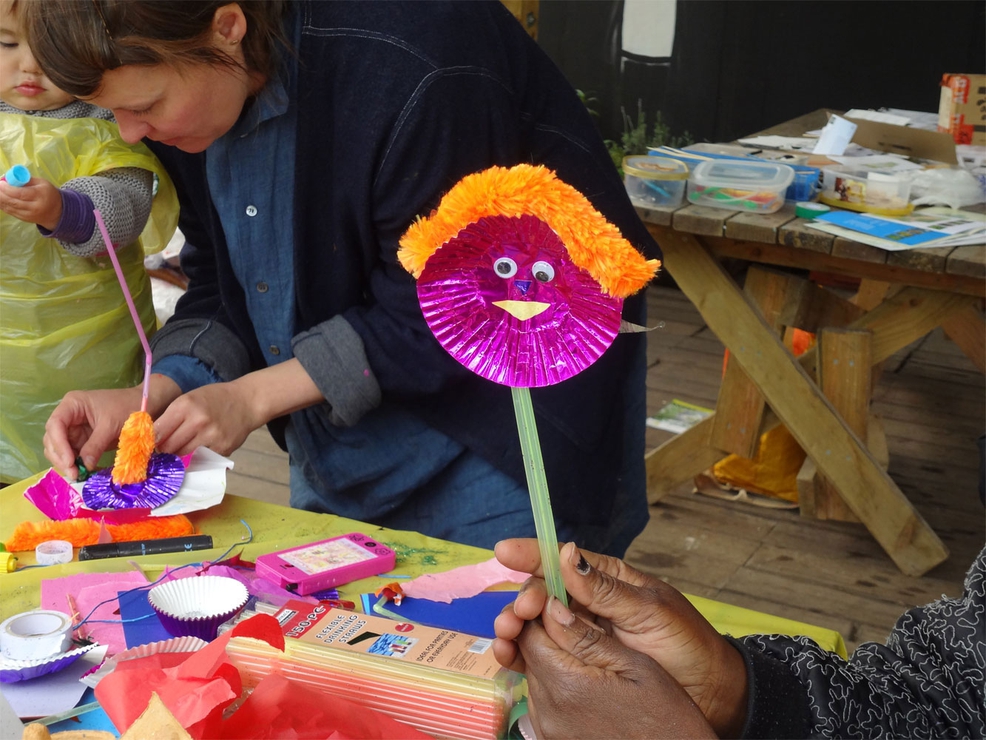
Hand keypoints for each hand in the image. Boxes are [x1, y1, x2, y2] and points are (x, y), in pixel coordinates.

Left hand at [0, 177, 63, 230]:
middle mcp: (34, 207)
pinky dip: (2, 205)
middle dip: (1, 194)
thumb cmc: (48, 194)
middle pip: (13, 202)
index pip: (21, 194)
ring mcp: (28, 215)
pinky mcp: (24, 219)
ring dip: (0, 199)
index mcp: (40, 196)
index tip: (1, 183)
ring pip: (9, 207)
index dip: (8, 189)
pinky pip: (9, 211)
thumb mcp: (41, 183)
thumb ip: (26, 180)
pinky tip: (1, 199)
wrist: (57, 212)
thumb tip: (9, 178)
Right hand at [44, 386, 144, 479]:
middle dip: (60, 457)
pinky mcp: (82, 440)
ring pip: (59, 449)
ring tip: (78, 475)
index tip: (69, 462)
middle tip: (74, 474)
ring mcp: (73, 429)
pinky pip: (73, 454)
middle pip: (53, 439)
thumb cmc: (127, 407)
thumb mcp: (111, 426)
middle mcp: (68, 416)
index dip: (58, 444)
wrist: (142, 406)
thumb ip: (95, 445)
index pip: (55, 425)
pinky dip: (75, 464)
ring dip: (66, 463)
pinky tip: (83, 473)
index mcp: (72, 404)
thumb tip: (84, 467)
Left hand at [153, 380, 263, 456]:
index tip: (149, 445)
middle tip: (164, 450)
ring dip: (178, 455)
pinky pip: (201, 459)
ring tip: (181, 449)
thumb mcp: (190, 399)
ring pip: (183, 456)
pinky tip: (200, 448)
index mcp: (186, 405)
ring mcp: (212, 436)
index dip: (151, 441)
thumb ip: (172, 417)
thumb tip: (153, 440)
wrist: (247, 401)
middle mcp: (198, 421)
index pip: (158, 432)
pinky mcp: (223, 448)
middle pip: (169, 447)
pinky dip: (196, 456)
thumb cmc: (214, 399)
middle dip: (164, 450)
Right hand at [493, 540, 747, 736]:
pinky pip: (540, 655)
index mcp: (605, 580)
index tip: (503, 551)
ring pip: (535, 624)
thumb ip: (605, 589)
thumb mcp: (650, 612)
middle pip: (541, 592)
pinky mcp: (575, 666)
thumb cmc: (686, 645)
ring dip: (514, 625)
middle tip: (520, 611)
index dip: (530, 553)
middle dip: (522, 597)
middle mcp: (586, 604)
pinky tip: (508, 654)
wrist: (707, 694)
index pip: (561, 560)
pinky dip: (519, 653)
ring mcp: (579, 635)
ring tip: (507, 633)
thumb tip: (567, 555)